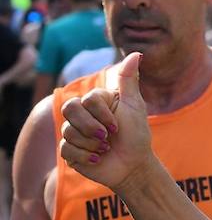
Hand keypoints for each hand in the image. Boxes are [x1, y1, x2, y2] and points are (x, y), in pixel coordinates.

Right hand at [58, 53, 154, 193]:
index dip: (102, 115)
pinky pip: (66, 149)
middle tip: (108, 138)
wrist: (134, 166)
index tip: (118, 126)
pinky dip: (86, 156)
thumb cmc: (137, 135)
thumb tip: (136, 53)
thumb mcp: (135, 107)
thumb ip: (129, 81)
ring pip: (67, 131)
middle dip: (91, 127)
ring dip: (92, 144)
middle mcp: (80, 114)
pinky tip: (98, 159)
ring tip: (106, 149)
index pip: (86, 100)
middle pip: (69, 110)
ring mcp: (73, 132)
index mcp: (94, 102)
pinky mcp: (69, 151)